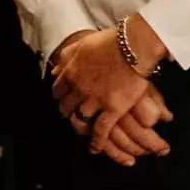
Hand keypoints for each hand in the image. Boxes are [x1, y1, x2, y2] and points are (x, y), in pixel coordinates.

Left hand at [51, 29, 160, 162]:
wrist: (132, 47)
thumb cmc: (110, 41)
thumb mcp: (82, 45)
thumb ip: (67, 57)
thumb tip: (56, 69)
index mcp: (71, 72)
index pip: (58, 89)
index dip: (60, 96)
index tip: (62, 99)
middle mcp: (79, 88)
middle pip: (67, 106)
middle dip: (67, 112)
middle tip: (70, 115)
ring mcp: (95, 100)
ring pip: (81, 119)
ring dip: (80, 126)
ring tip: (81, 130)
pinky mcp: (112, 109)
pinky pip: (101, 130)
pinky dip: (96, 141)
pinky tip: (95, 148)